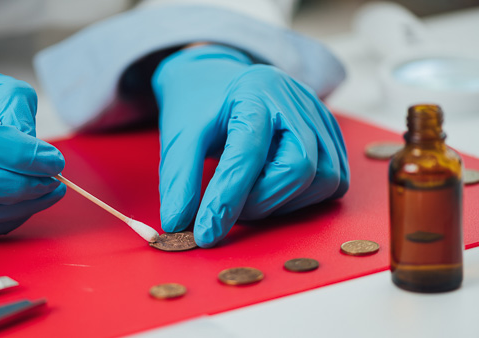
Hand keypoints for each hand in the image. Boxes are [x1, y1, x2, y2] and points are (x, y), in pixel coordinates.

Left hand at [153, 45, 348, 246]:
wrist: (220, 80)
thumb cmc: (200, 106)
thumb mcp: (179, 136)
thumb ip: (179, 179)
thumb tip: (178, 225)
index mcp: (254, 92)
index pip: (248, 154)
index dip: (226, 200)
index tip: (205, 233)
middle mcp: (296, 100)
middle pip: (299, 168)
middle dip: (261, 202)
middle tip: (230, 207)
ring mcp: (320, 117)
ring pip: (323, 179)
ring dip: (282, 202)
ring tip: (250, 194)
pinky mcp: (331, 135)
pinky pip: (333, 182)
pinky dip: (302, 197)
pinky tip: (273, 188)